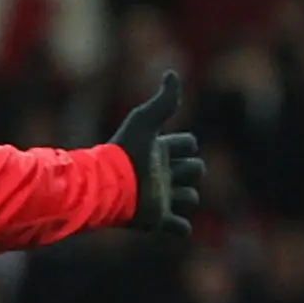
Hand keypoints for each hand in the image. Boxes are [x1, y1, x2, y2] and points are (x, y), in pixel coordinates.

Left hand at [110, 70, 204, 237]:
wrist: (108, 185)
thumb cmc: (126, 151)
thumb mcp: (146, 121)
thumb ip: (163, 101)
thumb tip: (172, 73)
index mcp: (161, 151)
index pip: (188, 145)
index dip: (187, 143)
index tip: (179, 144)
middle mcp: (163, 174)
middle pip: (195, 170)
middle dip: (192, 169)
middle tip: (175, 169)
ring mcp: (161, 197)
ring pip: (189, 197)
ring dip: (187, 196)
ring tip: (172, 193)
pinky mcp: (158, 219)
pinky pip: (178, 228)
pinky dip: (181, 229)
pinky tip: (177, 224)